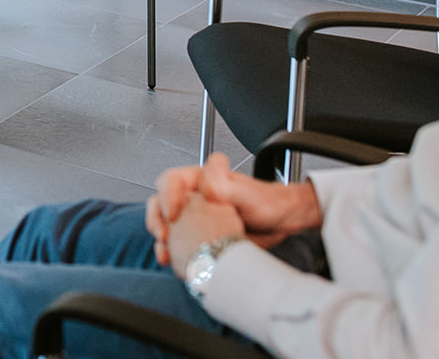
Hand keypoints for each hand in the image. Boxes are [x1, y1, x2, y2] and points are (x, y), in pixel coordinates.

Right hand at [146, 153, 323, 264]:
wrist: (281, 224)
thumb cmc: (266, 202)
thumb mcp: (246, 193)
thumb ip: (224, 183)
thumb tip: (206, 174)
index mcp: (199, 180)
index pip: (171, 180)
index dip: (167, 195)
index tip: (174, 213)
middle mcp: (192, 197)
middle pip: (160, 202)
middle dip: (157, 220)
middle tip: (163, 235)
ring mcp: (194, 218)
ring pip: (165, 225)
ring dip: (161, 239)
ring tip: (165, 254)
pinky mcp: (198, 237)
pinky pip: (177, 243)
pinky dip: (171, 253)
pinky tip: (173, 263)